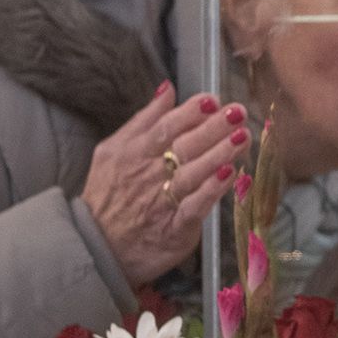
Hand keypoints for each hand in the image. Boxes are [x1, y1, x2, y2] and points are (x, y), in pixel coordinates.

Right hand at [80, 83, 248, 287]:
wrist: (96, 247)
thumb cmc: (109, 194)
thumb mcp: (113, 151)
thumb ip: (144, 120)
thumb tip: (168, 89)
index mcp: (134, 152)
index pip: (165, 126)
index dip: (190, 112)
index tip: (211, 100)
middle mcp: (149, 175)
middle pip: (184, 146)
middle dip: (212, 128)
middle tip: (237, 113)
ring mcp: (162, 202)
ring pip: (192, 174)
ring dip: (218, 154)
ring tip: (241, 137)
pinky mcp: (174, 228)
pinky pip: (194, 207)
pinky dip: (211, 191)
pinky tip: (229, 175)